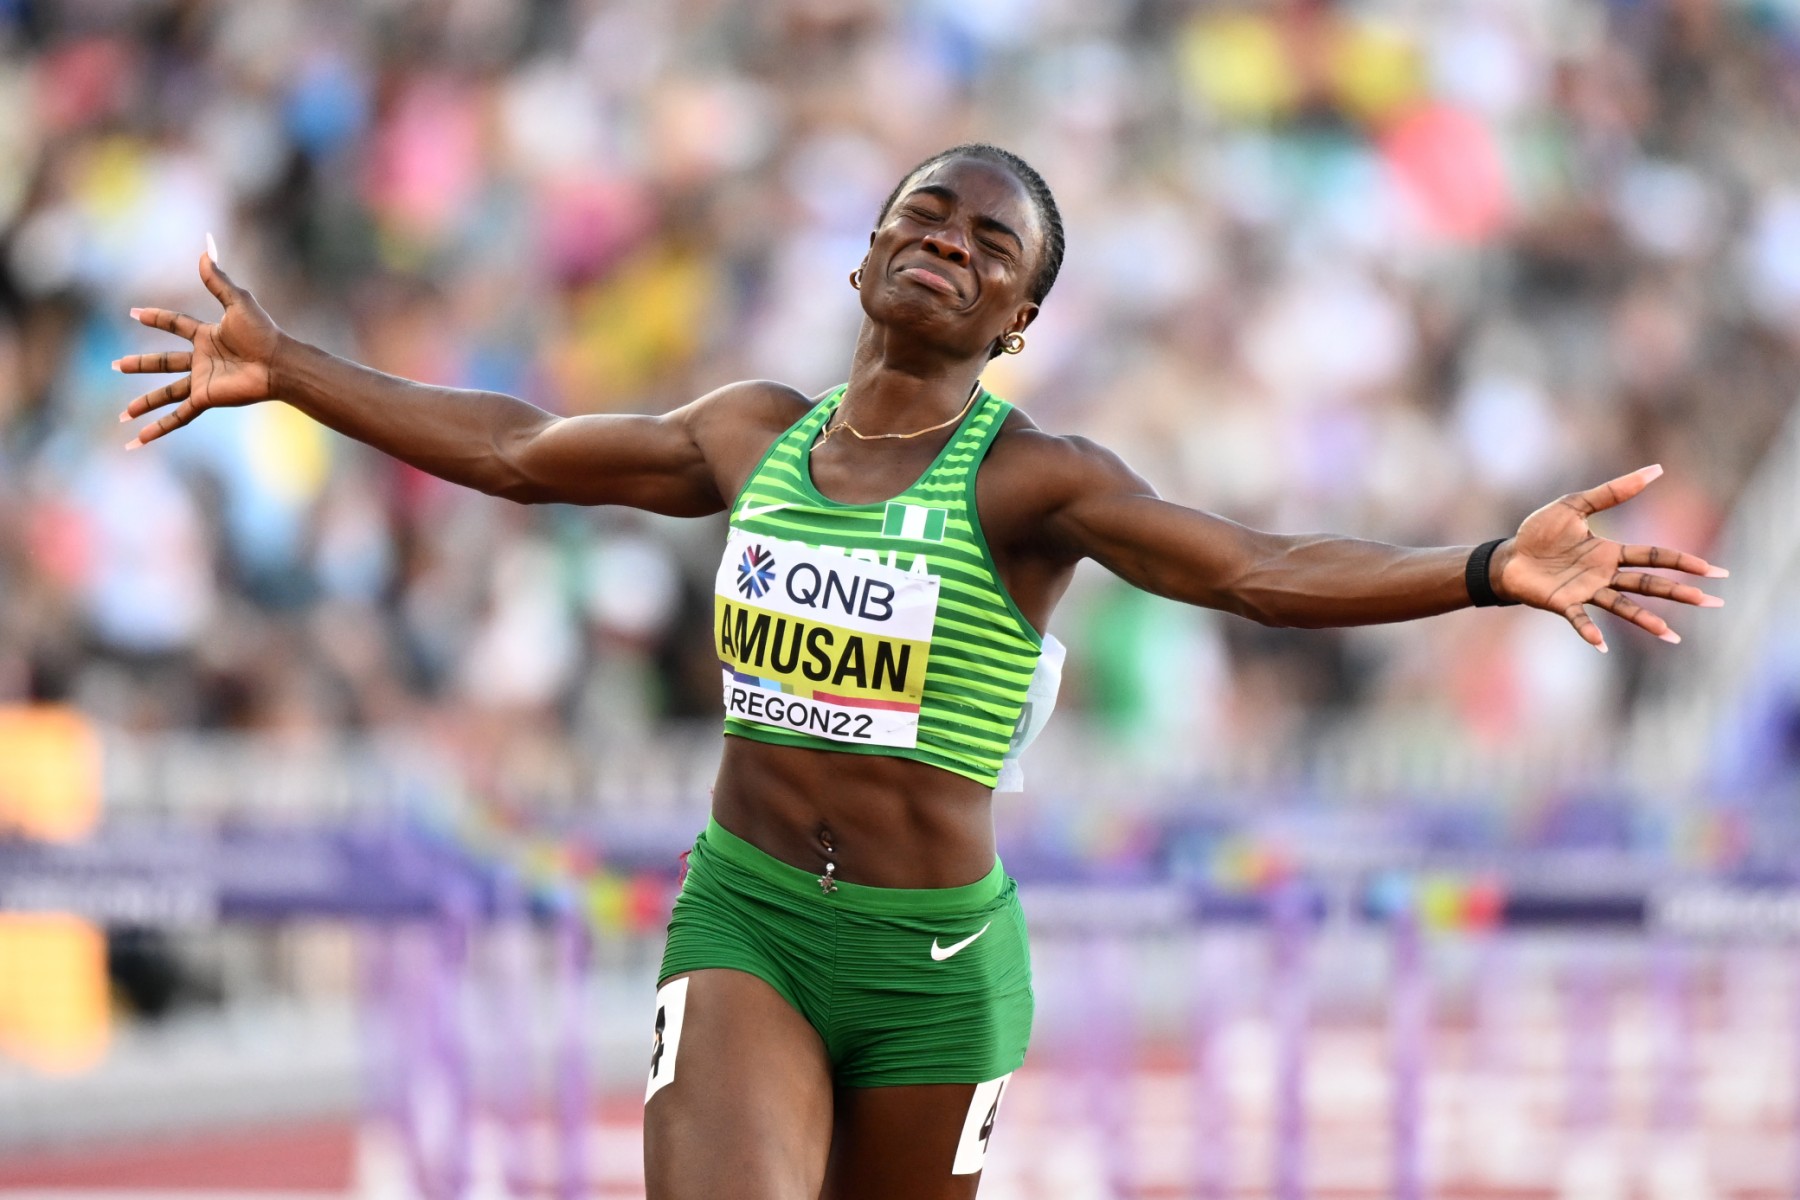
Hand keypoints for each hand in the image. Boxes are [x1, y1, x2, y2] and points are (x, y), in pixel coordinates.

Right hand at [117, 243, 283, 448]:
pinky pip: (178, 416)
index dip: (156, 318)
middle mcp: (202, 360)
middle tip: (116, 366)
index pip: (176, 325)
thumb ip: (218, 279)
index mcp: (208, 336)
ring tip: (122, 413)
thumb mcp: (237, 301)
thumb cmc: (263, 333)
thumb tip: (205, 248)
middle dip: (141, 364)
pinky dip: (160, 429)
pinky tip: (140, 440)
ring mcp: (203, 381)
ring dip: (144, 402)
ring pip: (166, 393)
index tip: (134, 313)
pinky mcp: (206, 399)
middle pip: (164, 362)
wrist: (278, 363)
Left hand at [1493, 464, 1726, 652]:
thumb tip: (1656, 470)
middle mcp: (1603, 575)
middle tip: (1712, 602)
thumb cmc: (1540, 533)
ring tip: (1672, 635)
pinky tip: (1602, 646)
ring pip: (1622, 607)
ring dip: (1646, 620)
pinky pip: (1579, 619)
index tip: (1714, 571)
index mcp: (1610, 553)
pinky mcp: (1562, 603)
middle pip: (1648, 584)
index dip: (1684, 562)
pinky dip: (1590, 631)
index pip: (1655, 556)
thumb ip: (1612, 491)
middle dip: (1680, 593)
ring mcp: (1585, 591)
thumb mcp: (1575, 505)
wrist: (1507, 556)